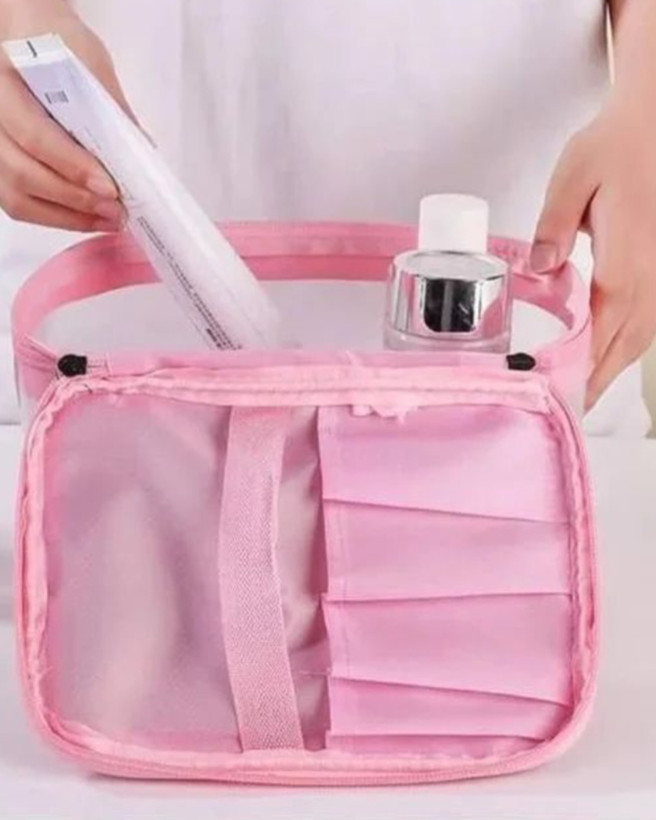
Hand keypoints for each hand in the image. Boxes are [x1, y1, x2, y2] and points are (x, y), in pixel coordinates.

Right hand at [0, 0, 134, 231]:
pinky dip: (58, 218)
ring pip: (18, 198)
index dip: (72, 166)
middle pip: (23, 174)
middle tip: (117, 210)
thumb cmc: (57, 44)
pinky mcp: (2, 169)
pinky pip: (21, 205)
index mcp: (5, 86)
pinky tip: (90, 219)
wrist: (31, 36)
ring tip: (110, 220)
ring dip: (68, 217)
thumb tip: (140, 151)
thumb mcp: (89, 62)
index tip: (109, 185)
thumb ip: (111, 107)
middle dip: (75, 199)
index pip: (34, 135)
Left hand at [531, 101, 655, 408]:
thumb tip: (540, 269)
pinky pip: (647, 320)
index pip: (600, 333)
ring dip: (612, 367)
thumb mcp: (573, 177)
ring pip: (640, 338)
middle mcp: (651, 278)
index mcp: (625, 264)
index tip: (560, 396)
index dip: (580, 369)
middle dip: (596, 382)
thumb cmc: (614, 147)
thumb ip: (553, 227)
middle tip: (568, 409)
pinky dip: (626, 345)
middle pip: (623, 346)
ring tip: (583, 392)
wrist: (655, 124)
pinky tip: (606, 353)